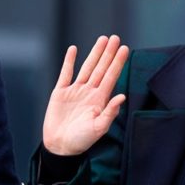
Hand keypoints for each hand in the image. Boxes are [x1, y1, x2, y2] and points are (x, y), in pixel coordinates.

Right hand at [42, 35, 128, 155]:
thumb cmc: (81, 140)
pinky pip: (65, 73)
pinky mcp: (60, 92)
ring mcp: (75, 91)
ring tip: (102, 40)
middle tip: (115, 38)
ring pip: (87, 68)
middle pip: (101, 68)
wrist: (60, 146)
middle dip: (108, 53)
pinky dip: (69, 62)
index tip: (125, 49)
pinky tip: (74, 50)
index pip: (111, 77)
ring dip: (94, 54)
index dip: (117, 63)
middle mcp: (89, 92)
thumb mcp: (99, 128)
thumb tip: (122, 96)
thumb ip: (110, 112)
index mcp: (100, 100)